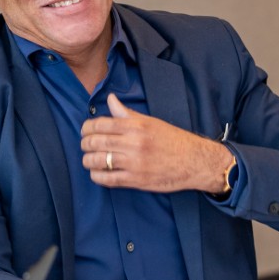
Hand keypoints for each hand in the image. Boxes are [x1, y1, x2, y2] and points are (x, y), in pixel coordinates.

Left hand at [81, 94, 232, 192]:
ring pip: (98, 161)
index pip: (101, 124)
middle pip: (96, 142)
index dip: (87, 127)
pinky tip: (97, 173)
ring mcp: (134, 163)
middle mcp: (134, 143)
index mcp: (136, 126)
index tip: (85, 130)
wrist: (194, 161)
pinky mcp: (136, 180)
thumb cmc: (172, 139)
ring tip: (89, 159)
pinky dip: (97, 176)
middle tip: (85, 145)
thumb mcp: (150, 122)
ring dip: (88, 161)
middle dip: (85, 144)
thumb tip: (111, 99)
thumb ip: (127, 113)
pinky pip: (108, 179)